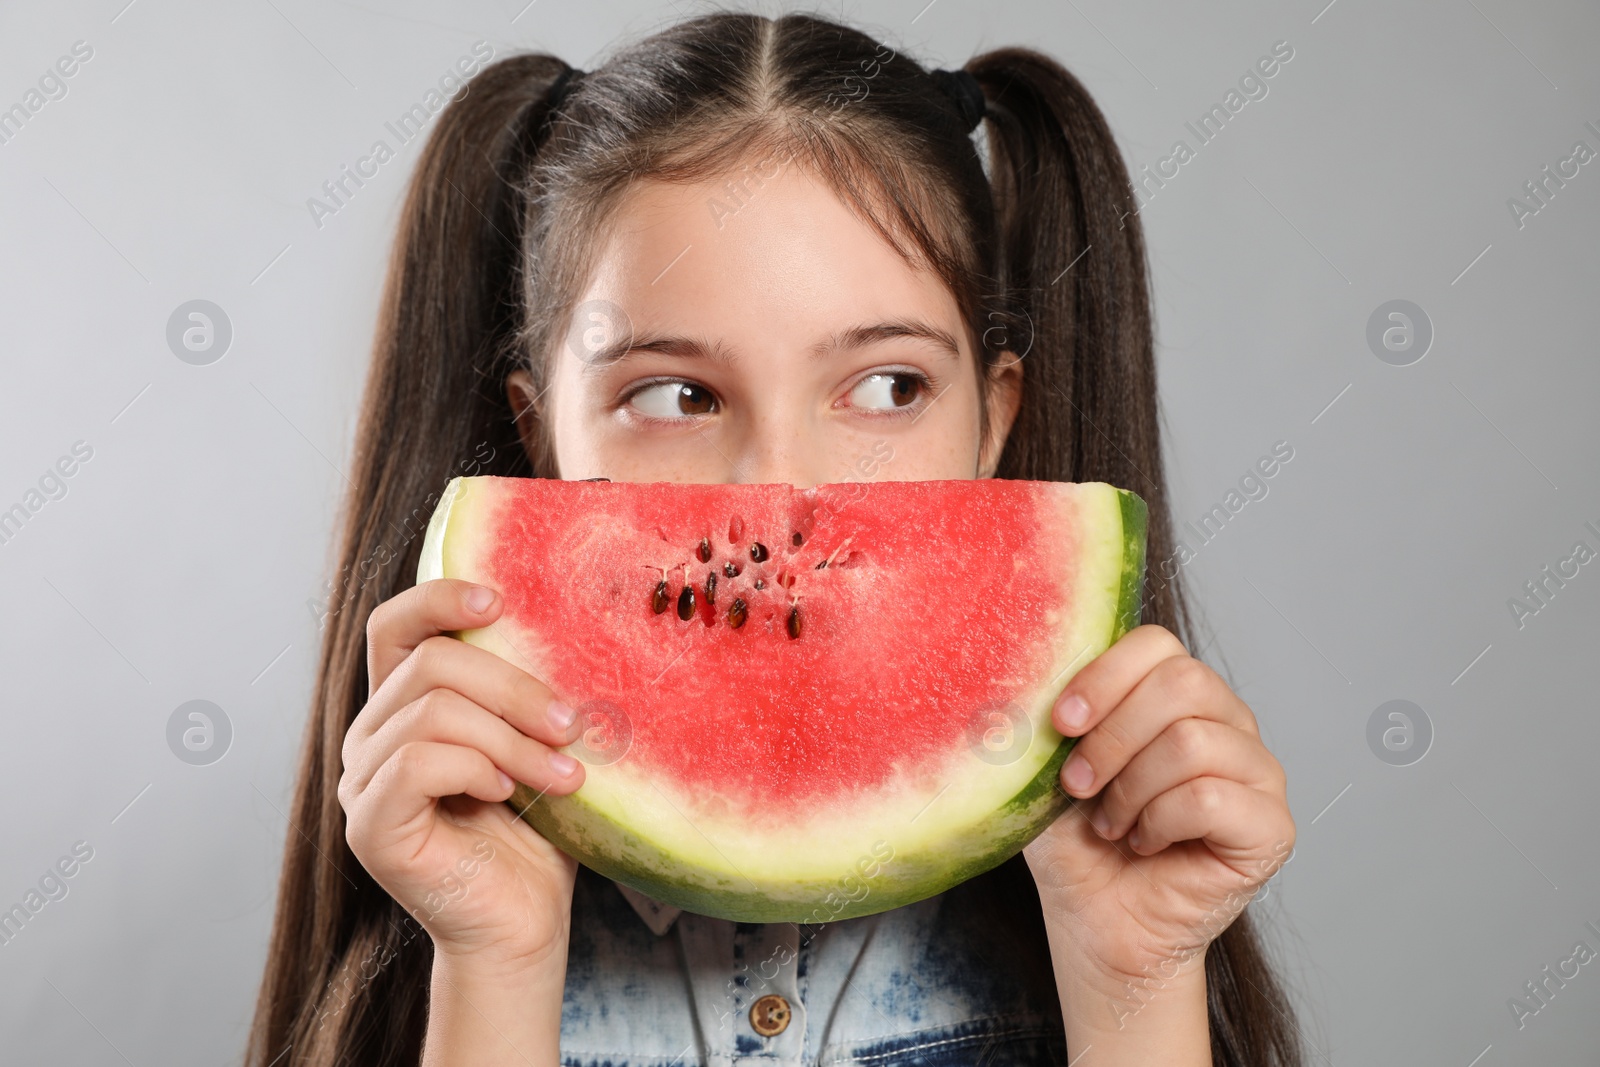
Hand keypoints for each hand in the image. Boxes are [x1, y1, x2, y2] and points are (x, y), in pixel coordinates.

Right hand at [339, 578, 586, 977]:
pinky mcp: (369, 826)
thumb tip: (567, 627)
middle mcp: (371, 737)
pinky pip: (418, 763)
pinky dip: (476, 769)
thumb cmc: (536, 833)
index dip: (438, 598)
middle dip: (514, 687)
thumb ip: (527, 691)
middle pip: (431, 662)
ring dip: (511, 738)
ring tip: (560, 775)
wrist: (524, 923)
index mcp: (404, 707)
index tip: (500, 601)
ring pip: (432, 710)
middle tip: (570, 725)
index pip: (394, 626)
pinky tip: (506, 795)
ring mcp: (361, 782)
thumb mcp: (535, 742)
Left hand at [1022, 624, 1294, 997]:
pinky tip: (1144, 843)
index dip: (1103, 677)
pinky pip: (1210, 798)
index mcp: (1178, 693)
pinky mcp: (1272, 825)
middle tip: (1078, 785)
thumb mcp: (1045, 768)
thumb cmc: (1077, 840)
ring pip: (1192, 741)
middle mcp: (1228, 721)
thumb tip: (1022, 673)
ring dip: (1131, 789)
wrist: (1097, 920)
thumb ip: (1044, 716)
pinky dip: (1158, 823)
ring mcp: (1257, 771)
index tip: (1061, 724)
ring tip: (1110, 823)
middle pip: (1183, 682)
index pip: (1157, 643)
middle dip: (1113, 736)